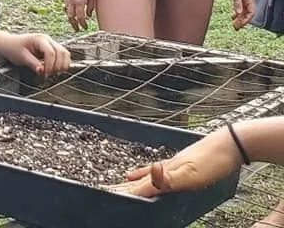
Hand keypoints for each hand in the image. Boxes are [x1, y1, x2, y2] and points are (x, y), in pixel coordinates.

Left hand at [2, 33, 70, 76]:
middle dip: (58, 66)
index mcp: (39, 39)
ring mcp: (50, 43)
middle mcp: (47, 39)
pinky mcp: (51, 49)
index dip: (50, 65)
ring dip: (62, 65)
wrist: (8, 44)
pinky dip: (61, 63)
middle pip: (62, 52)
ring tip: (53, 73)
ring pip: (65, 53)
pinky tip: (54, 70)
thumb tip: (42, 71)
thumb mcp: (21, 58)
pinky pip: (62, 55)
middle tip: (49, 75)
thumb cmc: (13, 48)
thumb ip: (33, 64)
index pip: (51, 52)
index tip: (45, 74)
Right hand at [64, 0, 94, 31]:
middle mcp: (72, 2)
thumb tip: (89, 15)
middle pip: (71, 17)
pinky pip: (66, 6)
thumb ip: (91, 6)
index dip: (82, 24)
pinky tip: (72, 13)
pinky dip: (69, 11)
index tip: (85, 27)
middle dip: (74, 25)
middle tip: (77, 29)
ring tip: (74, 23)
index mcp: (80, 2)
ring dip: (71, 19)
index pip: (80, 17)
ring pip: (67, 12)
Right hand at [109, 127, 240, 196]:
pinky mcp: (180, 162)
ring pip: (147, 174)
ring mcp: (172, 163)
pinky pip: (157, 169)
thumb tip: (148, 173)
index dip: (126, 191)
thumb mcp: (191, 175)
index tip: (109, 194)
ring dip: (133, 181)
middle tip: (108, 190)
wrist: (229, 143)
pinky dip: (146, 171)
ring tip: (121, 182)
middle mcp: (164, 167)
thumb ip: (168, 178)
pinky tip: (145, 170)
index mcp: (165, 172)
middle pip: (140, 180)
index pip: (141, 186)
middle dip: (124, 187)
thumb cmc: (213, 161)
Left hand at [230, 0, 255, 29]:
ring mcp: (246, 1)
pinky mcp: (242, 0)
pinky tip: (233, 17)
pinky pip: (241, 9)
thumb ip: (237, 2)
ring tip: (234, 26)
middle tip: (235, 28)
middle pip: (248, 15)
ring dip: (240, 19)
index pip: (251, 13)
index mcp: (251, 1)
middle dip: (242, 22)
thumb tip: (238, 13)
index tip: (239, 25)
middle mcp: (250, 2)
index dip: (246, 20)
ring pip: (244, 13)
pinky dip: (238, 14)